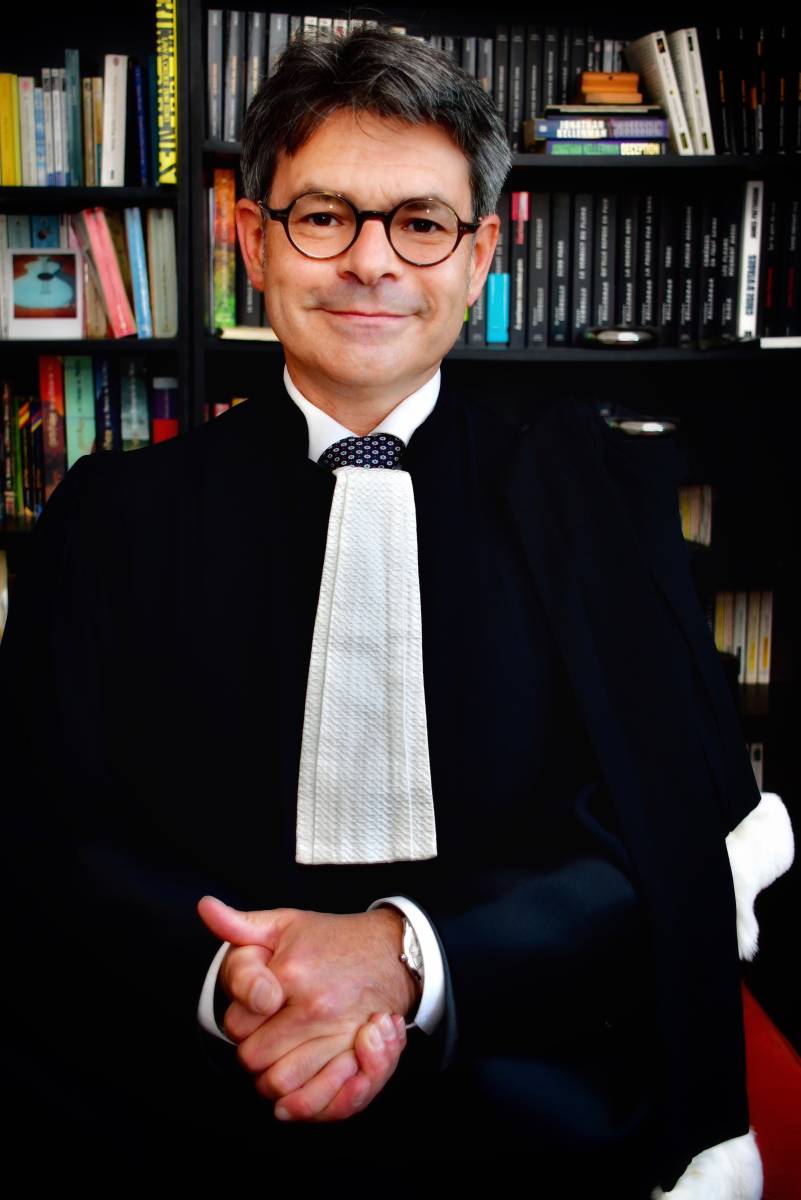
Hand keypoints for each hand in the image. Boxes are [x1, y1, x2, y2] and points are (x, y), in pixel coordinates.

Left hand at [197, 897, 418, 1119]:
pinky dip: (303, 1103)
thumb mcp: (285, 923)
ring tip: (282, 1056)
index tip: (257, 1006)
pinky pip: (319, 1100)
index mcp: (291, 972)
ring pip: (279, 1084)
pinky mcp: (359, 1057)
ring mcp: (339, 1034)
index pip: (237, 1022)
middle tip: (269, 1032)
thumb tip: (205, 907)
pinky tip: (297, 1090)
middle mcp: (315, 1006)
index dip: (241, 1018)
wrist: (391, 952)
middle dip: (254, 1050)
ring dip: (274, 1078)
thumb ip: (240, 924)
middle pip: (253, 1059)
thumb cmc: (332, 939)